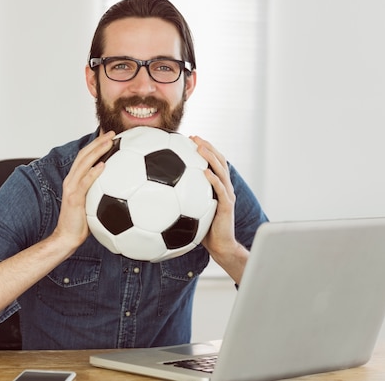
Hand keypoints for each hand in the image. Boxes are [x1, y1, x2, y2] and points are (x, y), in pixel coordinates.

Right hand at [53, 131, 115, 250]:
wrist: (67, 238)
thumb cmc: (82, 223)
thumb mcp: (94, 204)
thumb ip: (102, 193)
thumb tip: (121, 189)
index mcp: (75, 180)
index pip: (85, 157)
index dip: (96, 144)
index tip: (110, 136)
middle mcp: (71, 180)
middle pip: (84, 155)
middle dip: (98, 142)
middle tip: (113, 133)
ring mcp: (71, 188)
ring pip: (83, 164)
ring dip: (97, 151)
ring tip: (110, 142)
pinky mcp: (74, 198)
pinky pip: (85, 182)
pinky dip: (94, 173)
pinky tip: (104, 165)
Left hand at [190, 135, 247, 282]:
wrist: (220, 246)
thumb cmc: (203, 231)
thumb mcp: (190, 212)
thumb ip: (181, 200)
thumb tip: (157, 194)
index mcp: (217, 187)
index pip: (213, 162)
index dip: (204, 148)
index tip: (190, 138)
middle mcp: (224, 187)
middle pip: (219, 160)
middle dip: (207, 146)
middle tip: (194, 137)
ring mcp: (227, 195)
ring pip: (221, 170)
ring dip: (211, 157)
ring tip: (200, 147)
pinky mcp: (227, 206)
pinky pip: (220, 190)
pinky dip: (213, 179)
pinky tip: (205, 172)